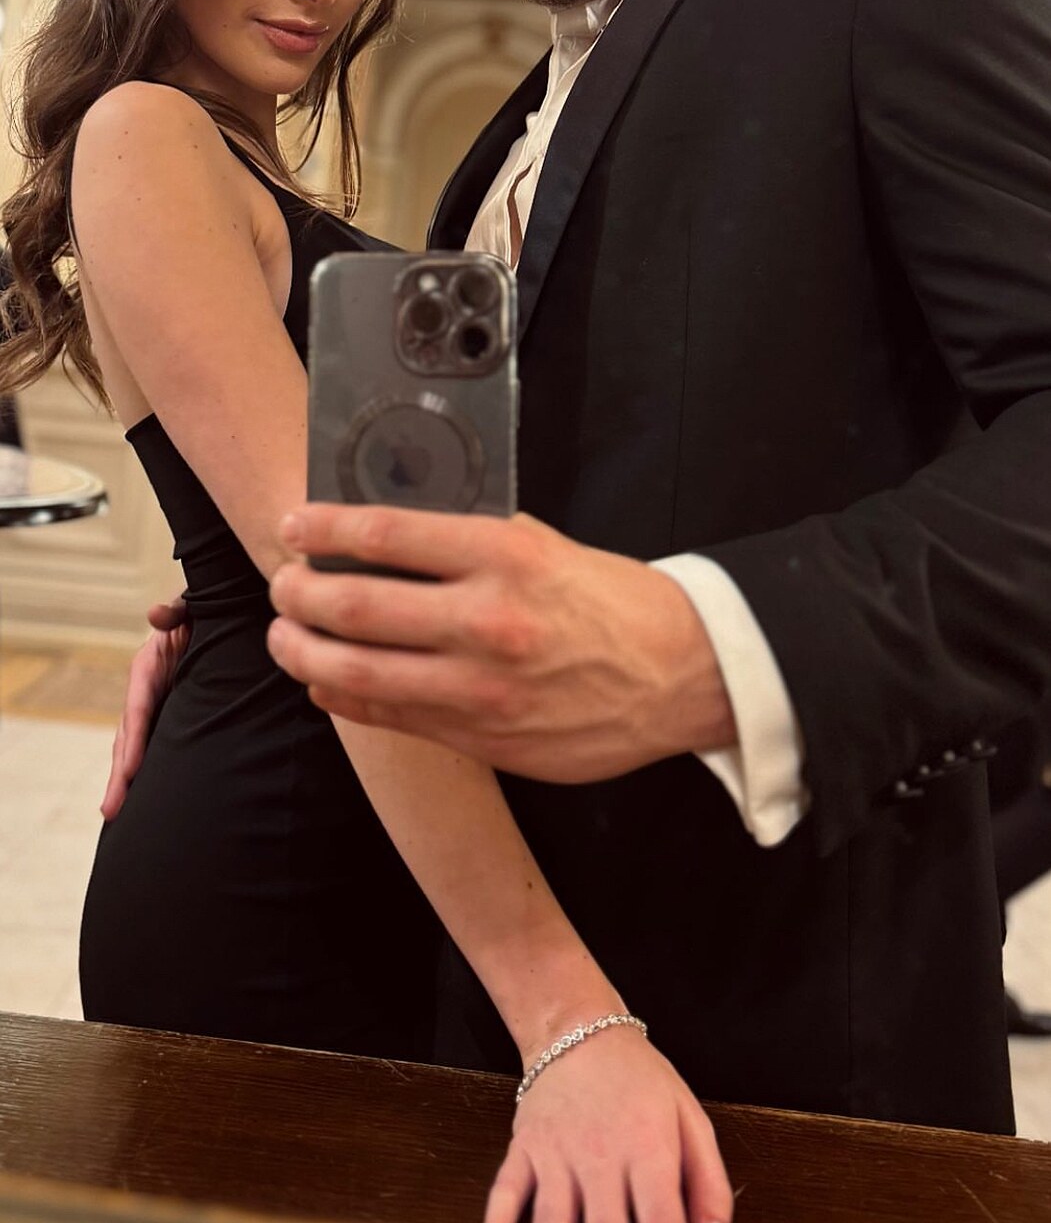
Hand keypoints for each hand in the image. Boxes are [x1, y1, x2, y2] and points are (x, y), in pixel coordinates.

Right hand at [101, 597, 189, 819]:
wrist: (217, 618)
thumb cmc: (202, 614)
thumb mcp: (189, 608)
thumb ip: (175, 611)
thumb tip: (157, 614)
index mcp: (148, 668)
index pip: (138, 710)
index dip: (132, 741)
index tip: (128, 771)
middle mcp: (147, 692)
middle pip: (129, 737)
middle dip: (120, 774)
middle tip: (111, 810)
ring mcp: (158, 707)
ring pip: (138, 747)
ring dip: (127, 780)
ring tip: (116, 814)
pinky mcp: (171, 718)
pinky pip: (157, 746)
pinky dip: (149, 772)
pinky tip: (145, 800)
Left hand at [267, 505, 734, 781]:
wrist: (679, 675)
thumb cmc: (610, 603)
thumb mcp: (546, 546)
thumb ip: (469, 543)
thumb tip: (388, 537)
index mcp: (506, 557)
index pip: (386, 535)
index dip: (324, 529)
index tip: (295, 525)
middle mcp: (487, 621)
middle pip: (355, 605)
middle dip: (298, 594)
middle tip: (282, 585)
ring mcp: (481, 687)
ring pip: (358, 669)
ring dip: (304, 650)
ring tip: (286, 635)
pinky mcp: (482, 737)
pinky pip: (390, 716)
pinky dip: (345, 695)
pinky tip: (327, 679)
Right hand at [486, 1026, 732, 1222]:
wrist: (579, 1029)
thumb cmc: (638, 1078)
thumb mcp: (689, 1118)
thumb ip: (710, 1182)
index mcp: (647, 1148)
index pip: (661, 1219)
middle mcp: (600, 1153)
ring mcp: (556, 1153)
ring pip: (553, 1221)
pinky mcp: (523, 1150)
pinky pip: (505, 1196)